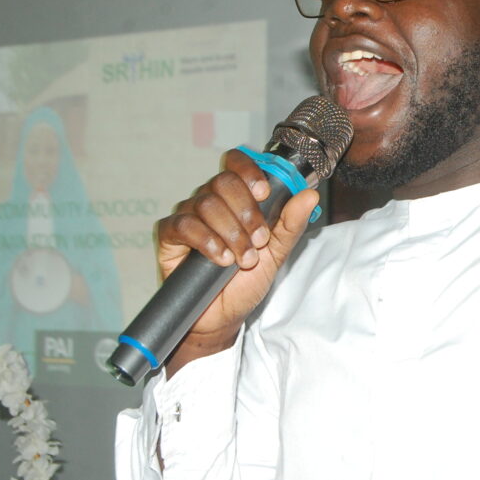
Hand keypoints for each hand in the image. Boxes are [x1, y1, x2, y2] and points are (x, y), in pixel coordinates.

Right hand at [155, 148, 317, 376]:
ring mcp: (188, 215)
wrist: (223, 316)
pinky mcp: (169, 235)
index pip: (236, 163)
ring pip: (206, 203)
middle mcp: (211, 200)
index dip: (249, 171)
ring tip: (243, 259)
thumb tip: (310, 195)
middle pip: (223, 182)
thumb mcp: (276, 252)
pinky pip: (183, 224)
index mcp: (236, 198)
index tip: (264, 194)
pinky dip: (206, 241)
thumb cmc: (246, 281)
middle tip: (258, 240)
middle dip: (246, 211)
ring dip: (231, 232)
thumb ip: (291, 223)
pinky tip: (220, 259)